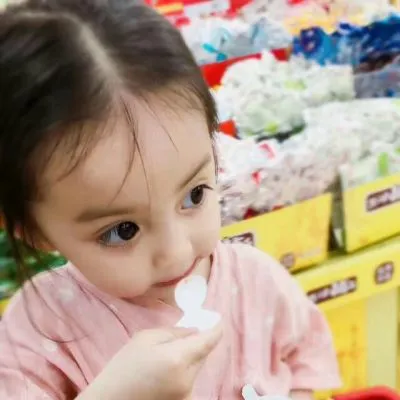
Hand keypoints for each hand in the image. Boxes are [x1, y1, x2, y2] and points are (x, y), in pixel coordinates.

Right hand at [77, 324, 222, 399]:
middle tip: (188, 332)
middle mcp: (188, 379)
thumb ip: (174, 332)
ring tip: (168, 354)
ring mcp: (187, 394)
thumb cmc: (124, 366)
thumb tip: (195, 330)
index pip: (209, 341)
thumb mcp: (146, 338)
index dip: (216, 328)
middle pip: (203, 354)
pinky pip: (189, 379)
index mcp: (179, 359)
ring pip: (197, 367)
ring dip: (191, 356)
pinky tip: (166, 369)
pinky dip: (184, 370)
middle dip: (199, 342)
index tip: (218, 319)